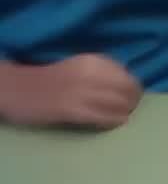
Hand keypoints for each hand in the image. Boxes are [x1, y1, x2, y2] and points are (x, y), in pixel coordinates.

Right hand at [0, 55, 141, 129]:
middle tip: (130, 107)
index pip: (126, 75)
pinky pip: (103, 117)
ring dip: (126, 111)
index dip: (133, 87)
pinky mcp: (72, 111)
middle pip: (127, 89)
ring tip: (124, 115)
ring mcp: (81, 93)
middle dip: (133, 100)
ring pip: (118, 104)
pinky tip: (116, 122)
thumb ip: (102, 70)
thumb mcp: (79, 65)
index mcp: (93, 60)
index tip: (131, 94)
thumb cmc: (51, 78)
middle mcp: (90, 74)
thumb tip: (127, 81)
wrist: (17, 89)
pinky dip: (114, 121)